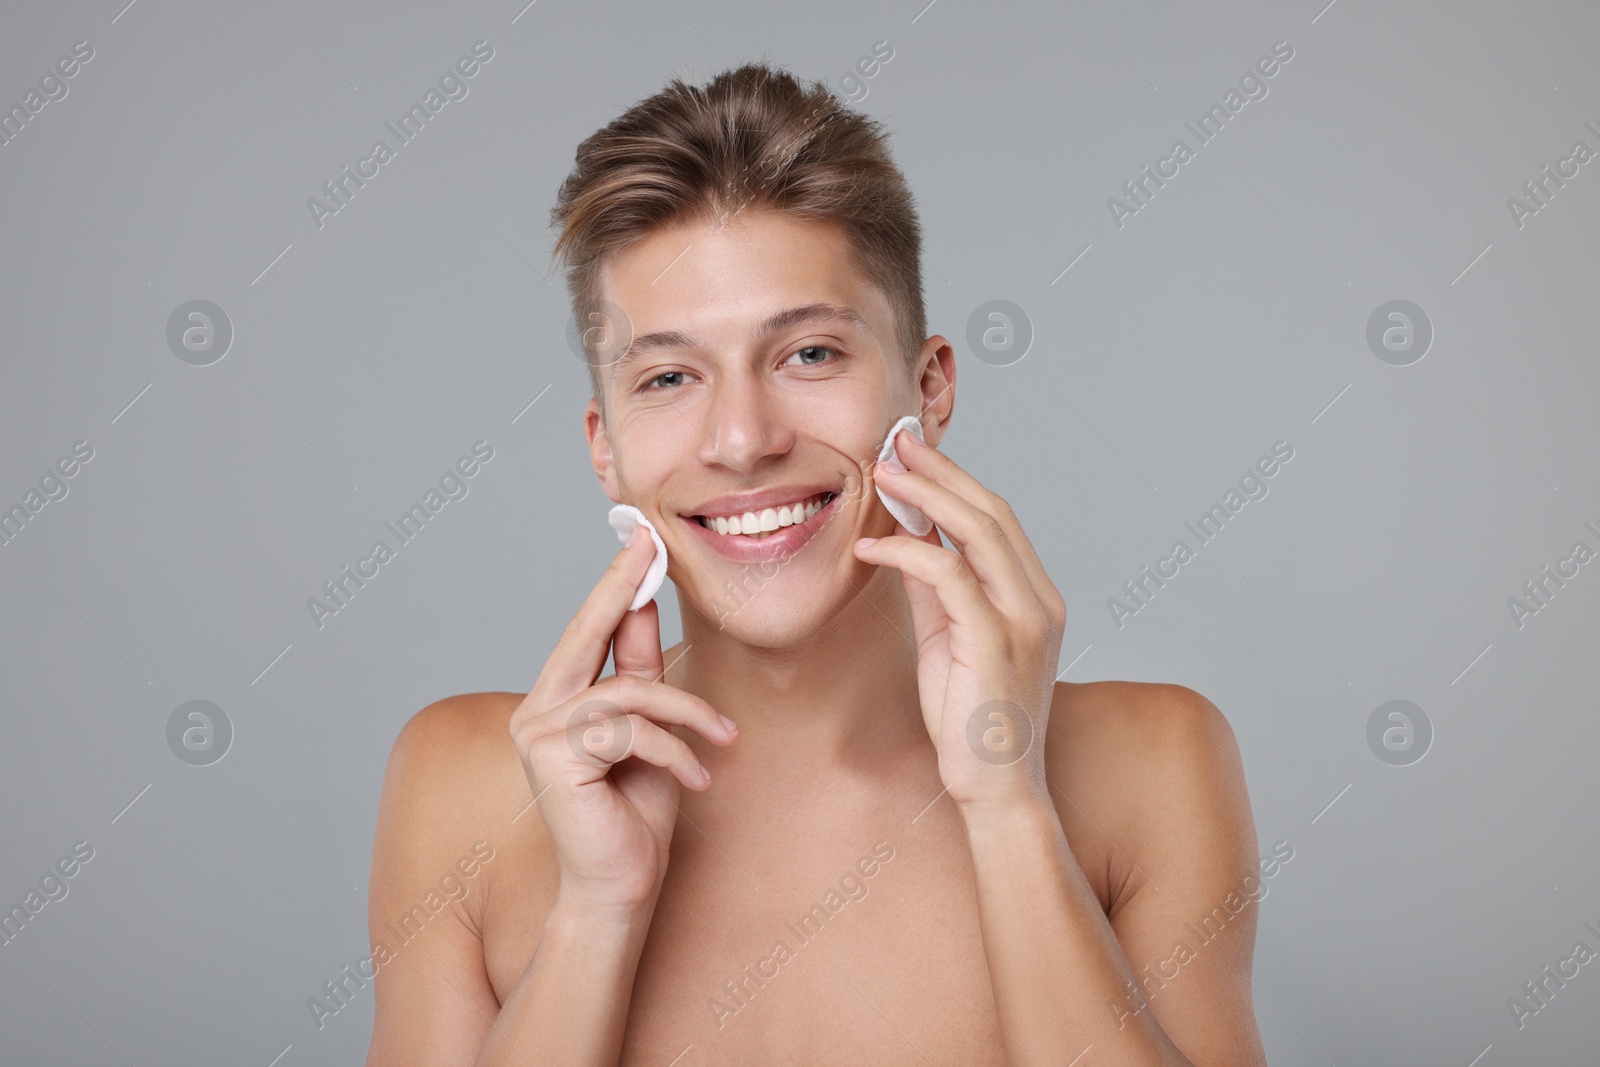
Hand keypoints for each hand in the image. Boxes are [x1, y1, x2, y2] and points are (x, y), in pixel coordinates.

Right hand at [509, 528, 737, 916]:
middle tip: (652, 546)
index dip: (616, 584)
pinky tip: (697, 777)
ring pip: (629, 691)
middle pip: (585, 633)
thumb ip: (639, 671)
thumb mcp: (650, 730)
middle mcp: (537, 708)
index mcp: (558, 699)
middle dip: (622, 587)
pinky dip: (675, 751)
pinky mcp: (552, 756)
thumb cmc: (636, 812)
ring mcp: (537, 731)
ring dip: (687, 713)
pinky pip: (631, 729)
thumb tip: (643, 604)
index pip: (589, 630)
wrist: (622, 886)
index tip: (641, 540)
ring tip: (721, 740)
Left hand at [854, 430, 1066, 811]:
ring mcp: (1024, 619)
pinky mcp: (996, 641)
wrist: (998, 790)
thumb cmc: (974, 722)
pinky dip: (906, 552)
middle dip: (941, 470)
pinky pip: (948, 575)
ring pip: (978, 531)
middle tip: (896, 440)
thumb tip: (907, 543)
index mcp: (1034, 598)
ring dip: (925, 495)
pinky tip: (870, 548)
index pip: (997, 519)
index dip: (954, 480)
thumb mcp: (949, 640)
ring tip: (883, 472)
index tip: (913, 453)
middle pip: (991, 511)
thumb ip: (936, 591)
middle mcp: (1039, 600)